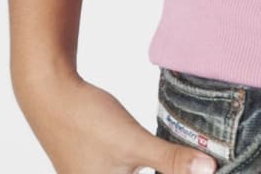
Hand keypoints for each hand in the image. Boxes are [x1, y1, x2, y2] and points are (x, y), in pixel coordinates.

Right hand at [13, 67, 219, 173]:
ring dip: (165, 169)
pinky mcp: (96, 169)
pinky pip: (131, 172)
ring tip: (193, 162)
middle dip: (176, 171)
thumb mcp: (133, 142)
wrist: (50, 94)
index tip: (210, 171)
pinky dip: (152, 166)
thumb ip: (171, 160)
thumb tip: (210, 170)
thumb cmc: (86, 121)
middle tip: (202, 163)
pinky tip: (165, 159)